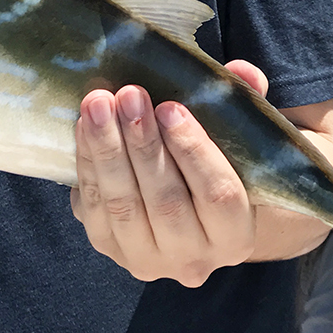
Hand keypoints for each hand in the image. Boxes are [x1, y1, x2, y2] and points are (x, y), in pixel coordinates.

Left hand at [71, 59, 268, 286]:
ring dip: (108, 150)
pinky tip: (84, 126)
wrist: (189, 214)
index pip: (218, 196)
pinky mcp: (109, 250)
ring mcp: (147, 261)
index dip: (194, 152)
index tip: (171, 107)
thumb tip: (241, 71)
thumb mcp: (243, 139)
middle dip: (143, 145)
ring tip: (98, 104)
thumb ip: (248, 104)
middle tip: (129, 95)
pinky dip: (88, 163)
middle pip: (166, 202)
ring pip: (124, 206)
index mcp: (236, 236)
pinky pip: (93, 207)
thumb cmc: (221, 166)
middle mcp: (193, 261)